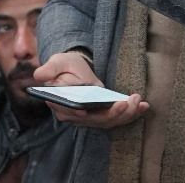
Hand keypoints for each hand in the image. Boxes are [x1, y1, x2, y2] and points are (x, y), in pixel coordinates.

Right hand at [32, 51, 148, 128]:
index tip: (94, 109)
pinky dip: (131, 114)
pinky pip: (117, 118)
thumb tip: (39, 75)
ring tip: (140, 103)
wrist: (75, 69)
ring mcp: (90, 118)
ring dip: (126, 115)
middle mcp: (75, 117)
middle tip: (128, 102)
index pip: (72, 115)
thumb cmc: (65, 66)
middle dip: (114, 114)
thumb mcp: (58, 62)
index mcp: (61, 106)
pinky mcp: (102, 115)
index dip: (84, 114)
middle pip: (95, 121)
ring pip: (109, 122)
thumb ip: (50, 68)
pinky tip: (145, 106)